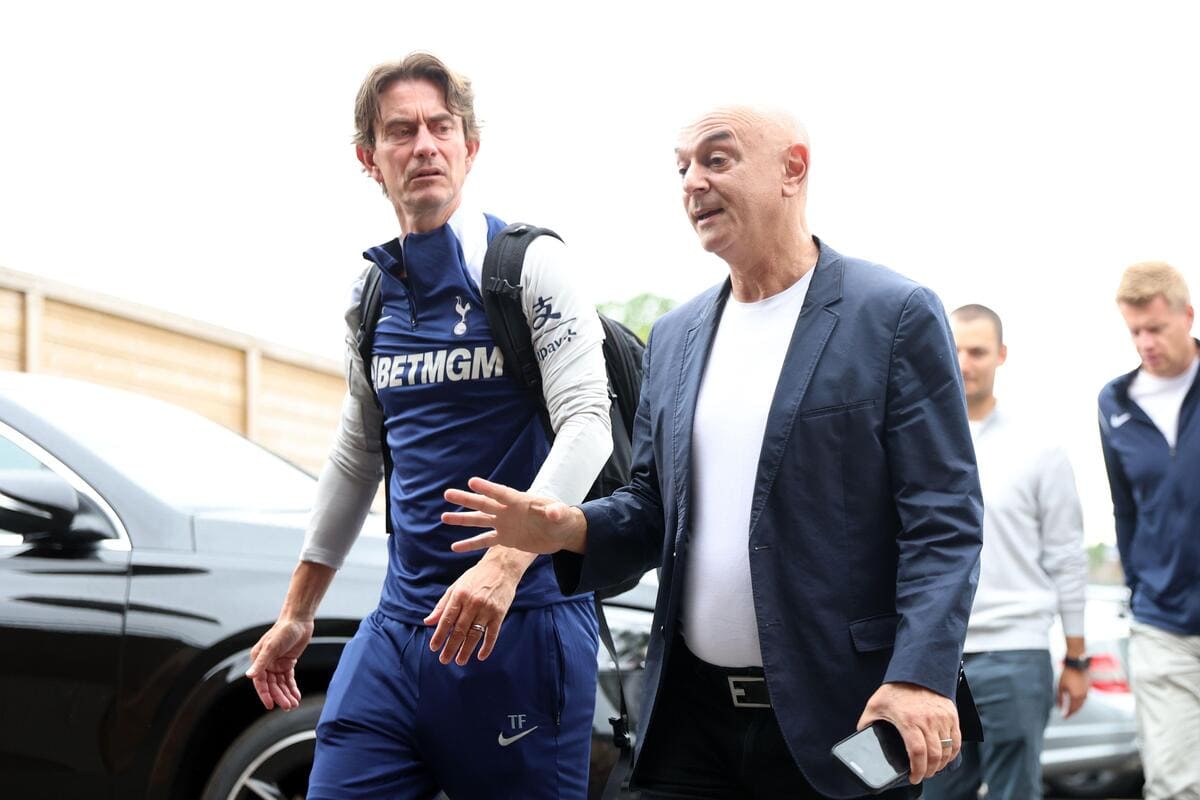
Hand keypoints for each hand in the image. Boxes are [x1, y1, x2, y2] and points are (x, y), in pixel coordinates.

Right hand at [245, 617, 313, 710]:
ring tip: (293, 704)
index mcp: (258, 659)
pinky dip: (292, 688)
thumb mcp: (271, 647)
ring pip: (280, 684)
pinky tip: (296, 696)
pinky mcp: (287, 663)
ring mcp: (277, 664)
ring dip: (286, 694)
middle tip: (287, 707)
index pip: (260, 682)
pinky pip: (288, 679)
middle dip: (280, 696)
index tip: (270, 705)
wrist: (299, 621)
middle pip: (272, 685)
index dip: (265, 694)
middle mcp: (266, 663)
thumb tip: (249, 675)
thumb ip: (261, 662)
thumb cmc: (283, 630)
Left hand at [424, 549, 528, 665]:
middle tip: (444, 660)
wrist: (502, 567)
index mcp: (459, 595)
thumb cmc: (476, 577)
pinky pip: (492, 634)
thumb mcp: (456, 586)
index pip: (446, 619)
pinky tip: (480, 656)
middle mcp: (473, 602)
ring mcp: (487, 609)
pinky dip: (487, 647)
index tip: (434, 648)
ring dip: (466, 650)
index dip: (439, 635)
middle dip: (450, 647)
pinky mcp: (500, 613)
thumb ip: (442, 605)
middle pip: (459, 630)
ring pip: (475, 634)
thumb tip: (428, 622)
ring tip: (460, 661)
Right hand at [443, 477, 585, 555]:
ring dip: (462, 519)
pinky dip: (470, 544)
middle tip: (447, 493)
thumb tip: (555, 512)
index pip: (501, 493)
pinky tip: (455, 547)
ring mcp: (504, 524)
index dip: (488, 488)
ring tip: (443, 517)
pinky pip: (484, 541)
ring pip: (479, 521)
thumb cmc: (562, 518)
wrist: (560, 532)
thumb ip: (556, 512)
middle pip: (484, 503)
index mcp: (520, 501)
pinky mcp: (505, 538)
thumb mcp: (561, 515)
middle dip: (466, 499)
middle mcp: (508, 511)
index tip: (472, 482)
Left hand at [857, 682, 959, 782]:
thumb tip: (860, 738)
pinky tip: (945, 758)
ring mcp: (942, 718)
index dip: (917, 770)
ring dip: (941, 764)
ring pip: (947, 750)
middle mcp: (928, 721)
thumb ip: (867, 723)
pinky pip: (957, 740)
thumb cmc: (894, 689)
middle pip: (934, 755)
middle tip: (923, 775)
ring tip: (932, 768)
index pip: (917, 753)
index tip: (914, 778)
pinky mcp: (951, 715)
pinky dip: (953, 753)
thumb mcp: (875, 705)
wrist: (915, 670)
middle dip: (929, 771)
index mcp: (908, 720)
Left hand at [1058, 667, 1088, 717]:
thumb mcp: (1060, 686)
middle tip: (1067, 714)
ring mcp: (1087, 691)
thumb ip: (1059, 697)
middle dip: (1072, 712)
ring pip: (1082, 703)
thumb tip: (1058, 706)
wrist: (1076, 664)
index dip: (1068, 713)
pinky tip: (1076, 700)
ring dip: (1077, 707)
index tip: (1064, 717)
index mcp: (1076, 696)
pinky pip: (1085, 697)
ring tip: (1071, 709)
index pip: (1072, 708)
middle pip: (1078, 707)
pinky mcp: (1088, 687)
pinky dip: (1080, 701)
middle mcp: (1083, 695)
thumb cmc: (1067, 674)